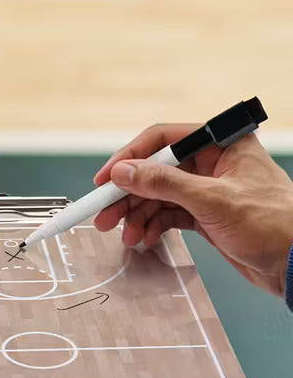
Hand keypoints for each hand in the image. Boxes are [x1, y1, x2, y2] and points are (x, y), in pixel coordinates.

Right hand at [93, 127, 292, 296]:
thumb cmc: (272, 224)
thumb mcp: (212, 200)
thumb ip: (164, 183)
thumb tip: (124, 172)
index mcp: (221, 144)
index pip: (162, 140)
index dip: (129, 158)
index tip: (105, 180)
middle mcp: (212, 162)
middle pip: (154, 171)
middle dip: (128, 195)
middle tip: (104, 217)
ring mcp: (207, 189)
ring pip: (158, 196)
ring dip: (137, 215)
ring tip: (126, 236)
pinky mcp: (206, 214)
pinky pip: (168, 214)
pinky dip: (153, 226)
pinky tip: (145, 238)